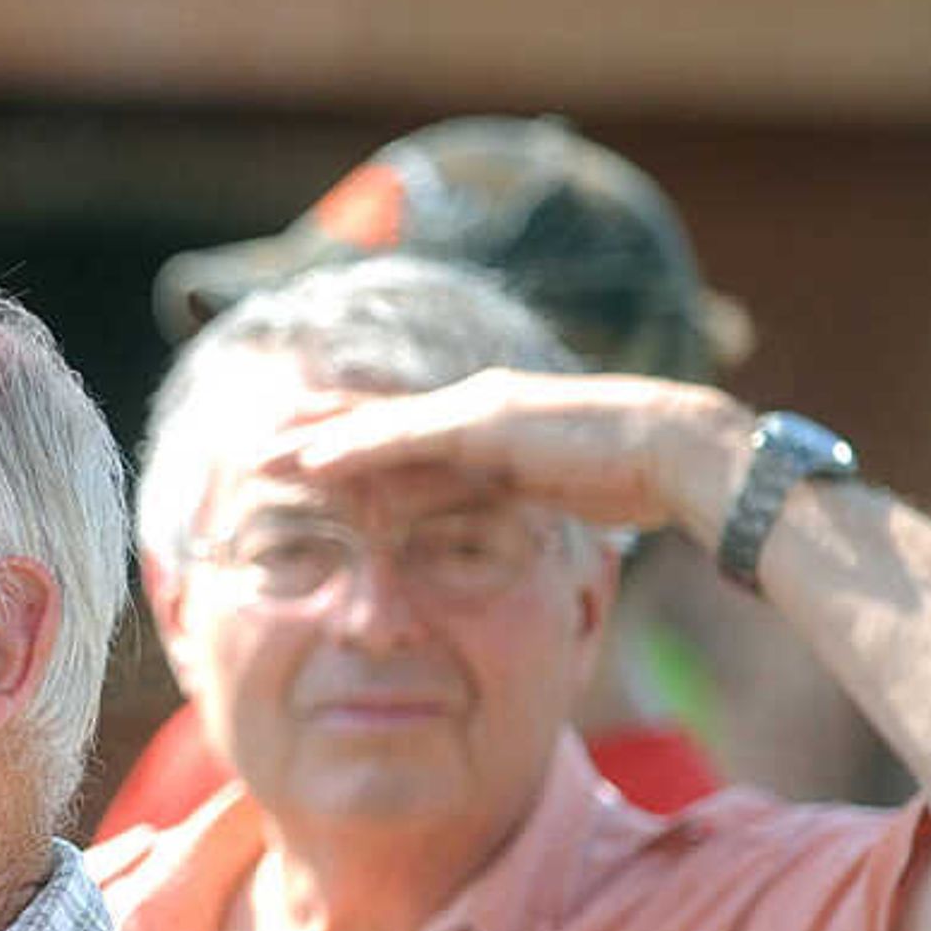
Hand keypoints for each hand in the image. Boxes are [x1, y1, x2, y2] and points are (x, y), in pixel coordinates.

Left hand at [265, 370, 748, 541]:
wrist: (677, 452)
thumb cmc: (626, 476)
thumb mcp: (544, 493)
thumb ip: (500, 498)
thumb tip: (464, 523)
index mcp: (484, 423)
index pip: (399, 432)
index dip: (345, 442)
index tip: (297, 458)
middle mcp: (470, 407)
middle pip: (372, 419)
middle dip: (312, 434)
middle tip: (252, 450)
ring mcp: (475, 410)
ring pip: (373, 425)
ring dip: (314, 441)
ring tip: (259, 455)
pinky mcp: (484, 423)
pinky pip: (403, 438)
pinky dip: (353, 449)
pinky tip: (312, 462)